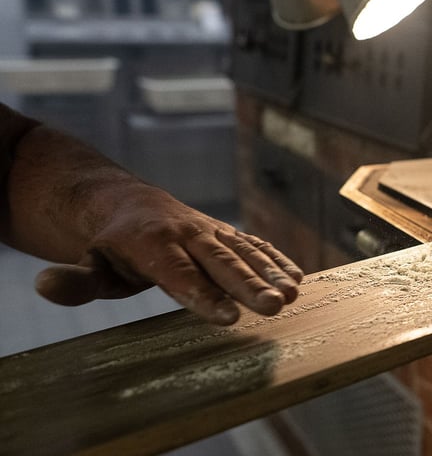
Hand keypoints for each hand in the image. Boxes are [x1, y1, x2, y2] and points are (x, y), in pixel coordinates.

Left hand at [33, 185, 303, 324]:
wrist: (128, 204)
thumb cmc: (111, 247)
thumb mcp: (89, 263)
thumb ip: (75, 280)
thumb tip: (43, 284)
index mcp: (151, 243)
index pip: (179, 275)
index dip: (203, 295)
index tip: (228, 317)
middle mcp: (187, 233)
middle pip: (221, 263)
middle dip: (250, 285)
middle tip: (275, 305)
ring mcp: (211, 231)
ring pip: (244, 252)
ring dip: (271, 273)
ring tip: (293, 294)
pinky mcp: (226, 233)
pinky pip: (255, 244)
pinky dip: (277, 260)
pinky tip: (298, 278)